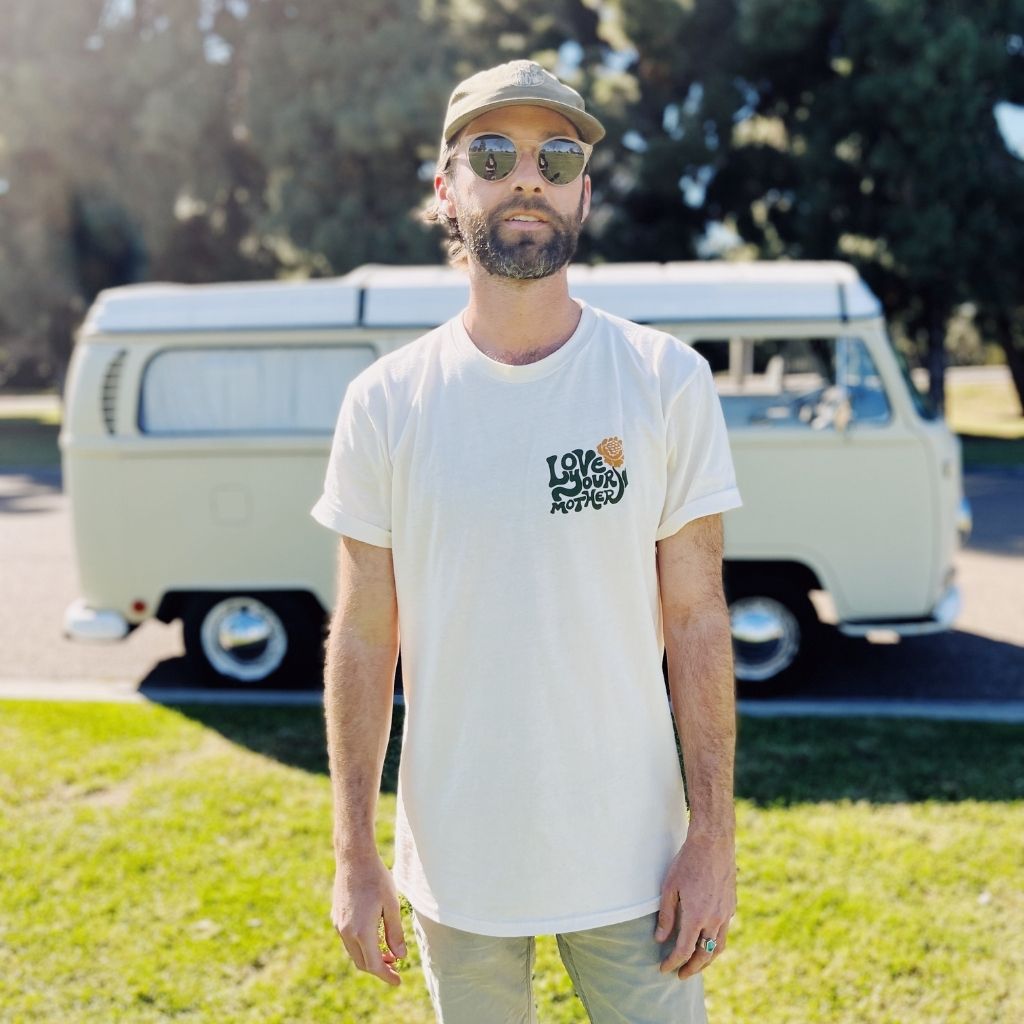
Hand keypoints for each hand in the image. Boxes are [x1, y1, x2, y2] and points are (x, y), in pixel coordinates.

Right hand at [331, 852, 406, 985]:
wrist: (354, 858)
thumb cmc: (377, 878)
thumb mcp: (392, 905)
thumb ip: (395, 933)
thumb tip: (400, 956)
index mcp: (362, 932)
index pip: (375, 965)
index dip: (387, 976)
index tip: (398, 981)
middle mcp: (346, 932)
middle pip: (363, 963)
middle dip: (379, 968)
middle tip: (396, 966)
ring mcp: (338, 925)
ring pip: (354, 952)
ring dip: (370, 957)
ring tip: (388, 952)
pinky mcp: (336, 917)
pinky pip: (348, 940)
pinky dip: (361, 946)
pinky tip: (374, 936)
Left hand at [655, 828, 735, 978]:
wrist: (713, 844)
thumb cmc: (687, 863)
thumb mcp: (669, 887)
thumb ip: (666, 916)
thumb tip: (660, 939)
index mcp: (696, 917)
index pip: (684, 951)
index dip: (673, 963)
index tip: (665, 969)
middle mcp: (714, 920)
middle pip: (704, 955)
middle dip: (692, 968)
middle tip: (681, 975)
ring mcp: (726, 914)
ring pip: (719, 946)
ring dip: (707, 960)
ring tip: (696, 964)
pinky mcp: (732, 906)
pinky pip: (725, 931)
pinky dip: (716, 942)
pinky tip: (707, 939)